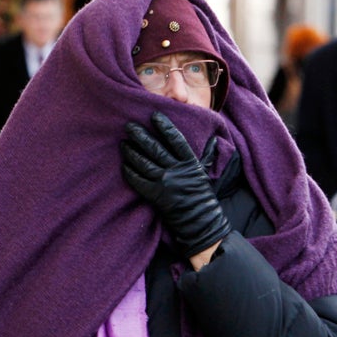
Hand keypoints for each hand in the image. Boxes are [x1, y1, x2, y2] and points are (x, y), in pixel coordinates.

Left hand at [121, 112, 231, 260]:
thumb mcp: (205, 172)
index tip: (154, 115)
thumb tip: (214, 139)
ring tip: (123, 143)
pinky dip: (130, 172)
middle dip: (140, 135)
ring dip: (131, 152)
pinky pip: (138, 181)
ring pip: (144, 163)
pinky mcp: (156, 196)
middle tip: (129, 126)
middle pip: (155, 148)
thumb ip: (207, 154)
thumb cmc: (202, 196)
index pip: (175, 139)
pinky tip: (124, 164)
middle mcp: (177, 170)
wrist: (200, 221)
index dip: (164, 126)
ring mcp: (165, 183)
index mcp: (190, 162)